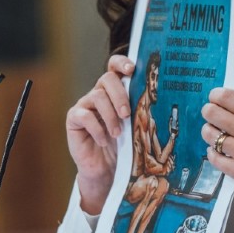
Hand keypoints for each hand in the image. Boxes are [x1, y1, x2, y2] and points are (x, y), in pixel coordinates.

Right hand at [66, 55, 133, 213]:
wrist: (106, 169)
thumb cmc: (123, 146)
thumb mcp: (134, 126)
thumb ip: (139, 110)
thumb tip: (160, 99)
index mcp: (114, 90)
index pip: (114, 66)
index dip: (122, 63)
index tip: (132, 70)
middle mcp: (98, 93)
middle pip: (107, 78)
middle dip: (119, 95)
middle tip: (127, 114)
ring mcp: (85, 105)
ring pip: (97, 96)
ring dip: (110, 116)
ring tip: (117, 134)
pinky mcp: (74, 118)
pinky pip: (84, 115)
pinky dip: (97, 128)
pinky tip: (103, 140)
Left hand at [200, 87, 233, 223]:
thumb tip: (223, 105)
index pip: (227, 97)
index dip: (215, 96)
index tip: (213, 99)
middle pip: (212, 113)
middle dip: (208, 113)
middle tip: (210, 116)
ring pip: (209, 134)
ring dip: (209, 133)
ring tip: (215, 135)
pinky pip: (214, 157)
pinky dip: (213, 153)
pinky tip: (219, 152)